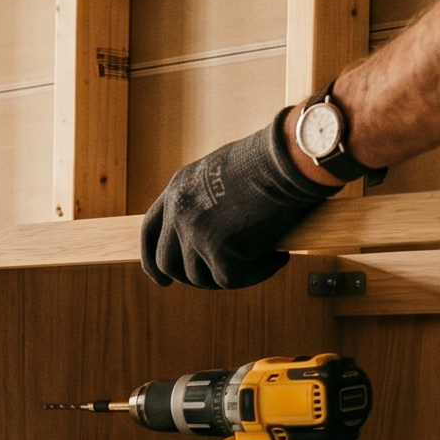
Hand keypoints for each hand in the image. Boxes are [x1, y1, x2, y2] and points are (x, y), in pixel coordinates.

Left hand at [139, 114, 337, 288]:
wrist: (289, 159)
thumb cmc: (271, 162)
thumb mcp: (225, 173)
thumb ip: (209, 201)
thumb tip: (217, 236)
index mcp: (178, 190)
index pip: (150, 232)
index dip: (151, 259)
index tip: (161, 279)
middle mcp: (179, 212)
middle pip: (167, 263)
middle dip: (190, 278)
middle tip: (218, 279)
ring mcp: (195, 232)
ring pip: (201, 277)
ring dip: (232, 274)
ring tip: (262, 259)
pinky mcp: (218, 251)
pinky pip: (232, 279)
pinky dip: (257, 274)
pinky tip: (277, 259)